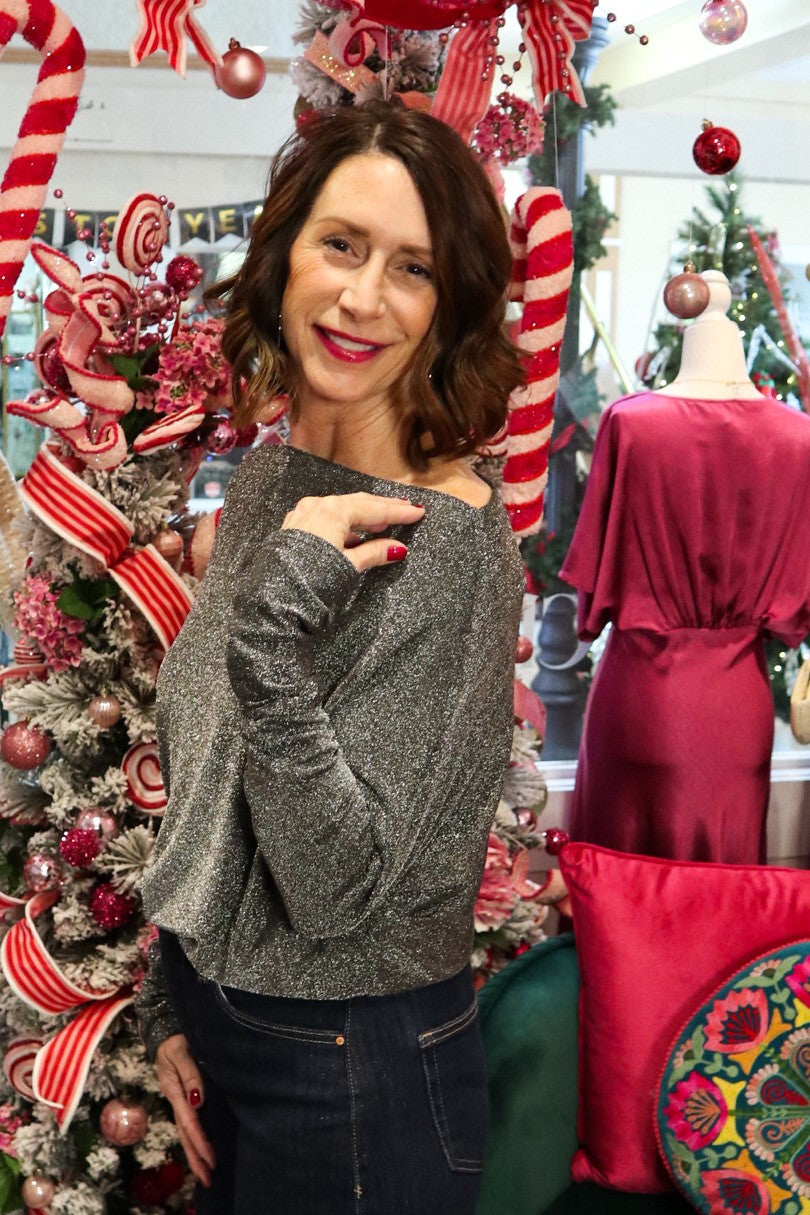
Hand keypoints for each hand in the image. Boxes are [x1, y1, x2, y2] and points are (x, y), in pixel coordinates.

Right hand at [156, 1034, 215, 1186]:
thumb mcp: (180, 1051)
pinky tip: (202, 1149)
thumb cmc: (174, 1040)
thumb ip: (190, 1073)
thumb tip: (198, 1099)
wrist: (166, 1033)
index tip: (211, 1159)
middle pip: (185, 1135)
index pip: (189, 1122)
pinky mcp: (185, 1097)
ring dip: (195, 1153)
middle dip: (195, 1158)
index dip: (199, 1141)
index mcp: (175, 1091)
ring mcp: (180, 1100)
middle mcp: (177, 1100)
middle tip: (208, 1180)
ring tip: (206, 1174)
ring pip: (186, 1132)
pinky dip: (195, 1140)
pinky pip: (189, 1123)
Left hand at [281, 492, 424, 571]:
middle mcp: (317, 506)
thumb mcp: (348, 567)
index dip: (398, 512)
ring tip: (382, 523)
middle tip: (405, 510)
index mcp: (333, 510)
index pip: (374, 508)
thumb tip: (398, 548)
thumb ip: (374, 553)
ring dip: (362, 516)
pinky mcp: (293, 529)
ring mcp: (302, 515)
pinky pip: (324, 519)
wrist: (272, 600)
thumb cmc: (312, 581)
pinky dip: (342, 524)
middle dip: (382, 508)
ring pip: (340, 510)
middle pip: (357, 504)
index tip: (418, 512)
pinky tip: (352, 535)